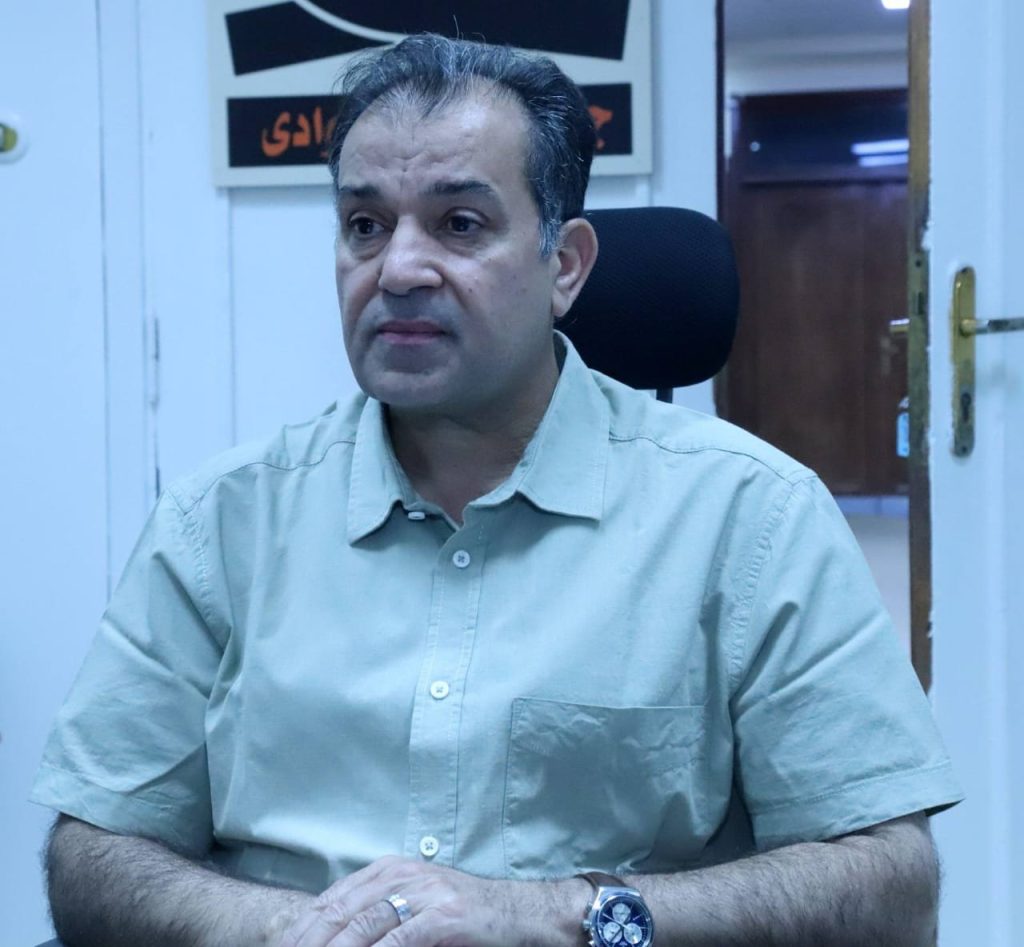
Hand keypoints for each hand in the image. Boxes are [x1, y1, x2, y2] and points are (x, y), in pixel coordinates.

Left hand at [276, 854, 585, 946]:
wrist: (522, 913)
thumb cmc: (467, 917)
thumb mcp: (418, 905)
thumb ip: (380, 915)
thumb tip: (332, 935)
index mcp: (390, 869)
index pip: (330, 900)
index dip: (299, 930)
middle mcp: (401, 874)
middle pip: (336, 913)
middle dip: (305, 942)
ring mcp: (422, 894)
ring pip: (359, 928)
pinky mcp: (442, 917)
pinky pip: (396, 943)